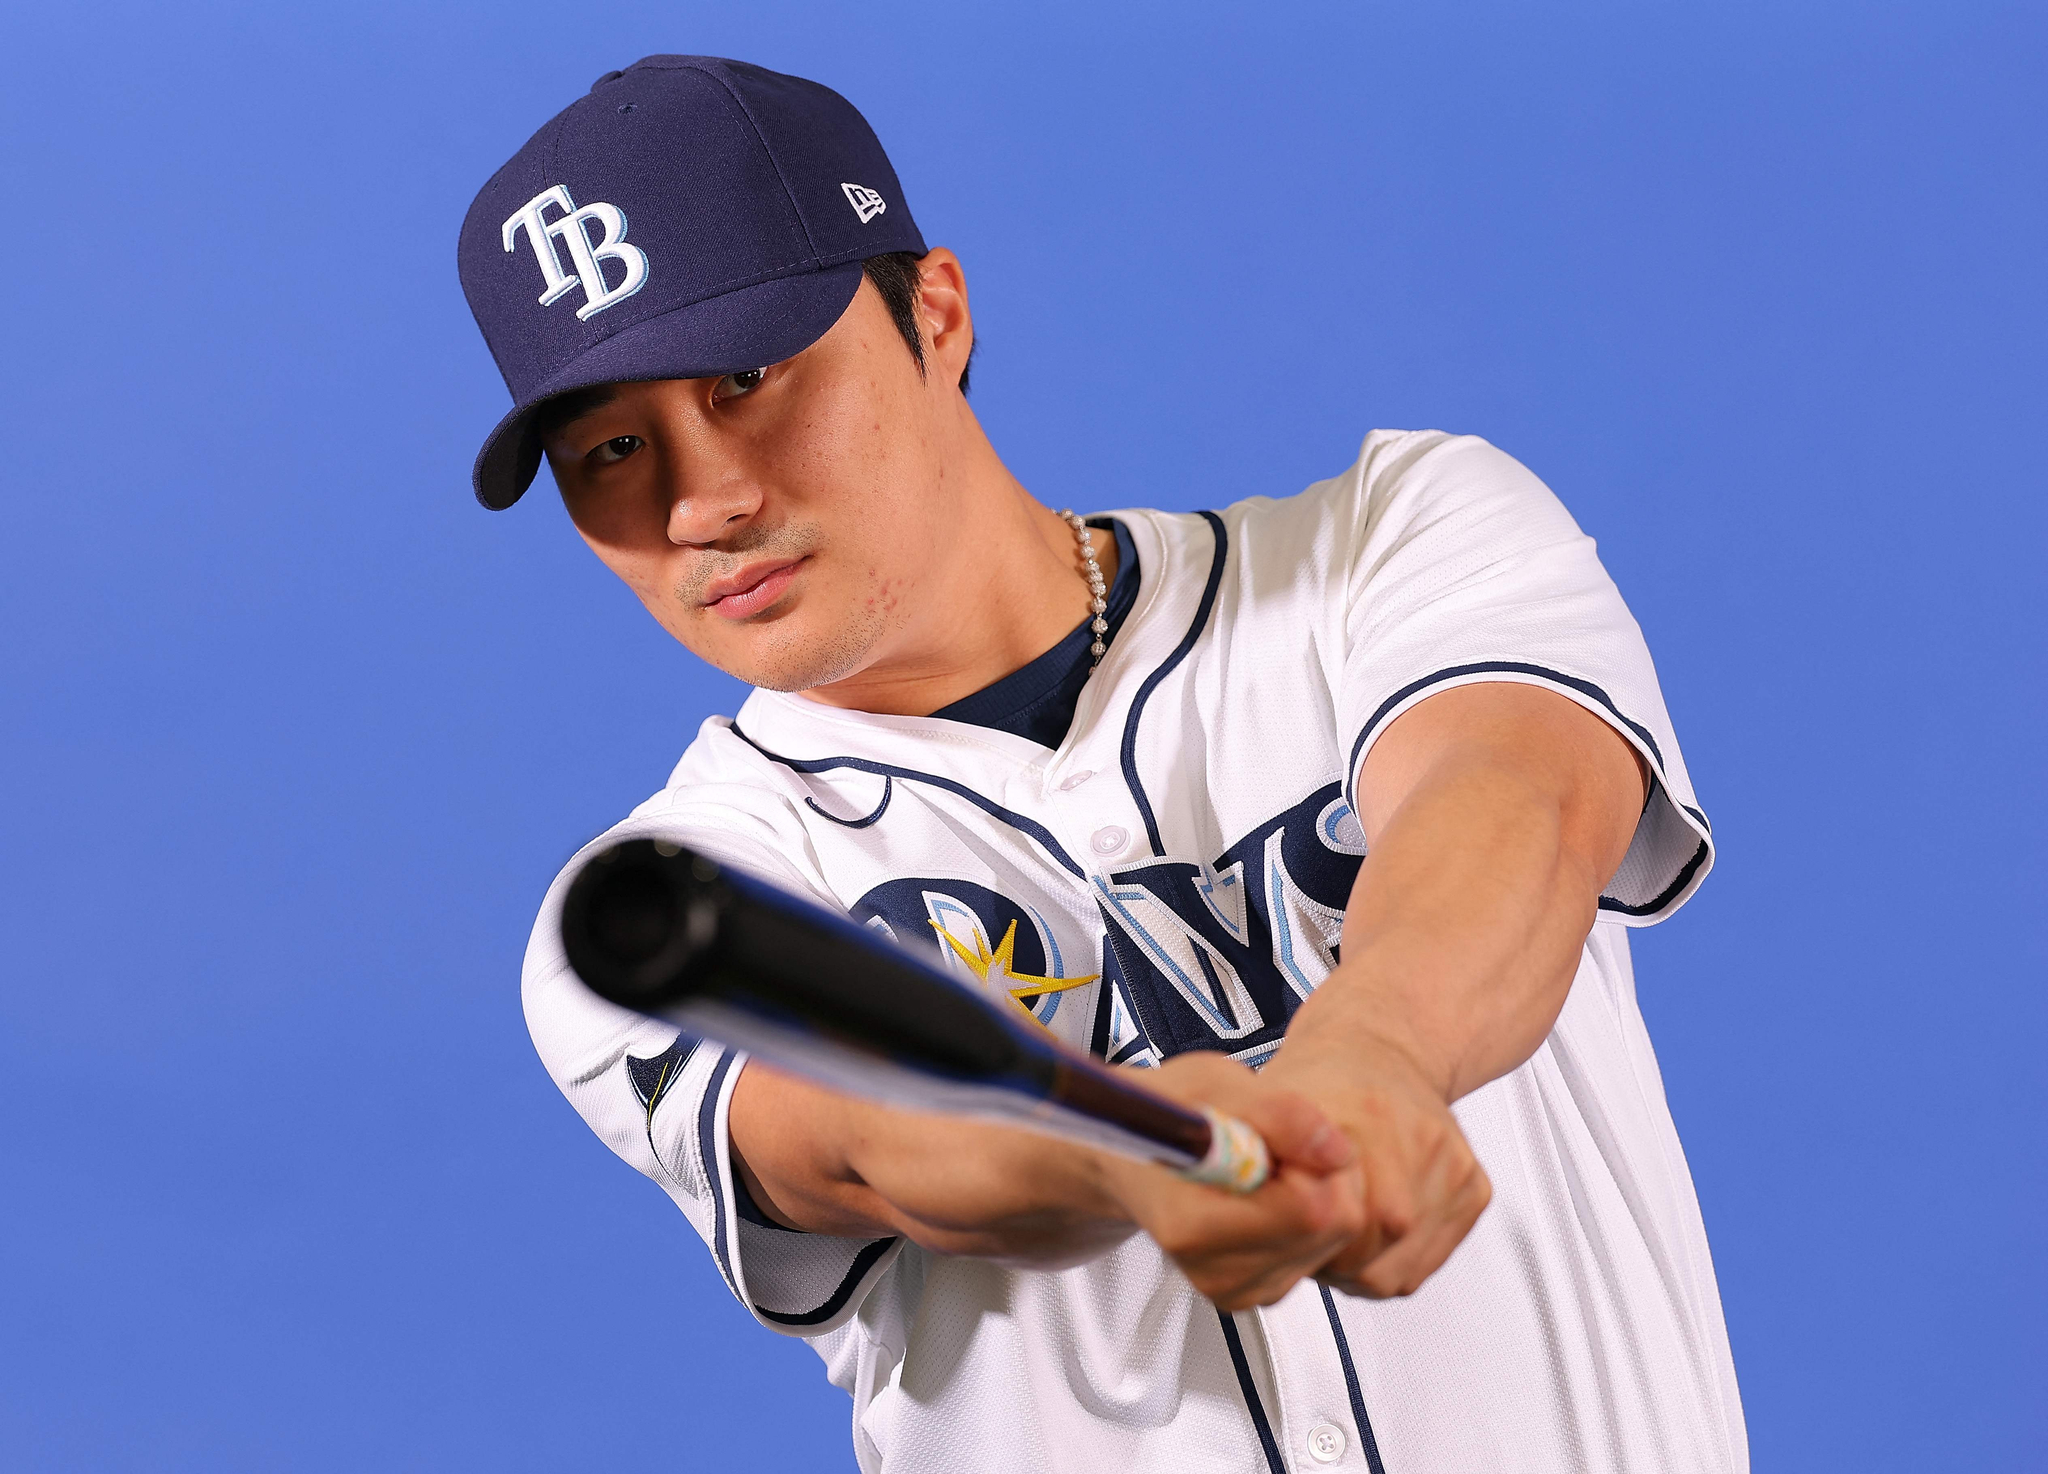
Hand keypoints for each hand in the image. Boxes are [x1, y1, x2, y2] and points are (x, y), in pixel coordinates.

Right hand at [1099, 1051, 1365, 1309]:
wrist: (1131, 1153)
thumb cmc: (1166, 1112)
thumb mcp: (1215, 1082)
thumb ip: (1279, 1114)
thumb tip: (1337, 1150)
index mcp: (1194, 1224)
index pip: (1308, 1208)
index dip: (1309, 1158)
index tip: (1277, 1132)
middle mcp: (1213, 1270)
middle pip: (1330, 1228)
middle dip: (1321, 1175)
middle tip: (1275, 1145)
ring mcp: (1236, 1287)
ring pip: (1334, 1243)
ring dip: (1318, 1195)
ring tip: (1267, 1166)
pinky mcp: (1256, 1292)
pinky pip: (1322, 1255)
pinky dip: (1310, 1219)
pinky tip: (1270, 1194)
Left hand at [1263, 1023, 1491, 1298]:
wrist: (1383, 1047)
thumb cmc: (1324, 1082)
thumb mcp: (1268, 1113)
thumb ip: (1252, 1158)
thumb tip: (1234, 1195)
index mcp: (1364, 1123)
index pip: (1334, 1233)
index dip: (1301, 1241)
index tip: (1288, 1226)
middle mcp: (1417, 1146)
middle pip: (1365, 1259)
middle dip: (1328, 1257)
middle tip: (1308, 1227)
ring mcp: (1451, 1169)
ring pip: (1394, 1273)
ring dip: (1358, 1263)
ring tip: (1338, 1222)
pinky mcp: (1474, 1190)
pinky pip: (1421, 1266)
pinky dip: (1390, 1259)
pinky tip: (1369, 1225)